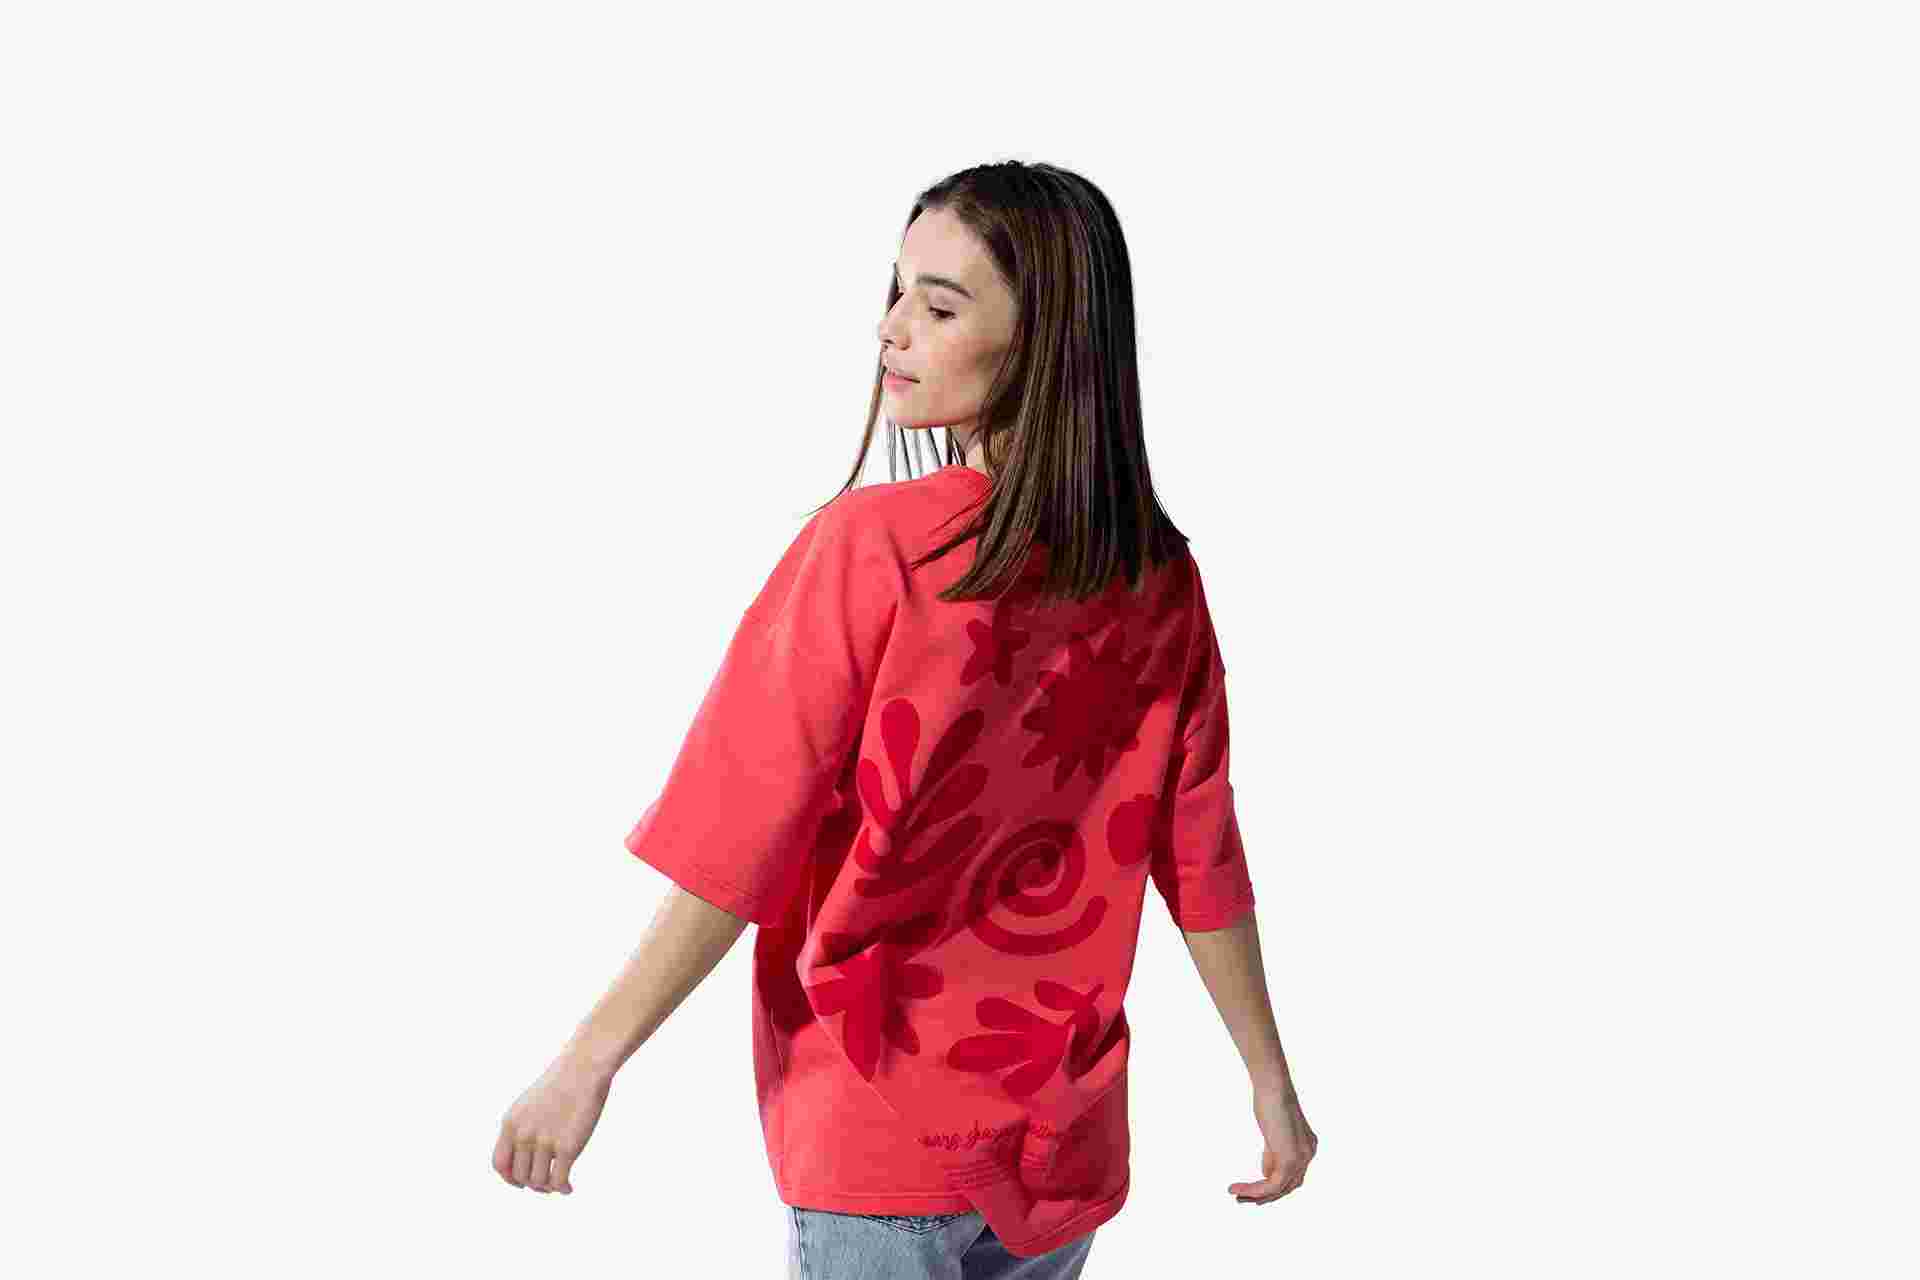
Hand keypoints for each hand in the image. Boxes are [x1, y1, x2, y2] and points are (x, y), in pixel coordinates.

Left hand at [493, 1051, 612, 1193]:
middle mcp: (524, 1134)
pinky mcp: (567, 1147)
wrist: (583, 1069)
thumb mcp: (530, 1104)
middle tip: (546, 1183)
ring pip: (539, 1181)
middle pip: (520, 1176)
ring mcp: (545, 1141)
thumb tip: (524, 1156)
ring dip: (548, 1187)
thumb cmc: (561, 1084)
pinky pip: (558, 1180)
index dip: (509, 1178)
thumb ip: (521, 1128)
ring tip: (559, 1183)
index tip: (521, 1183)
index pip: (500, 1164)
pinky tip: (569, 1188)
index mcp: (511, 1124)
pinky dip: (563, 1189)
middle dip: (532, 1184)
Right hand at [1228, 1082, 1314, 1204]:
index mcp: (1307, 1146)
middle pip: (1288, 1186)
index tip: (1253, 1190)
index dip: (1273, 1185)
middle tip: (1243, 1199)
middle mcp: (1308, 1154)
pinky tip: (1238, 1189)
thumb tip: (1266, 1173)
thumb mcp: (1272, 1131)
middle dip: (1265, 1196)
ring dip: (1255, 1195)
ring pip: (1278, 1189)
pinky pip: (1271, 1184)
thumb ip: (1273, 1152)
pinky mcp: (1290, 1160)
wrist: (1273, 1086)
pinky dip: (1253, 1190)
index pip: (1292, 1175)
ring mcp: (1301, 1158)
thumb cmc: (1269, 1099)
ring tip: (1235, 1195)